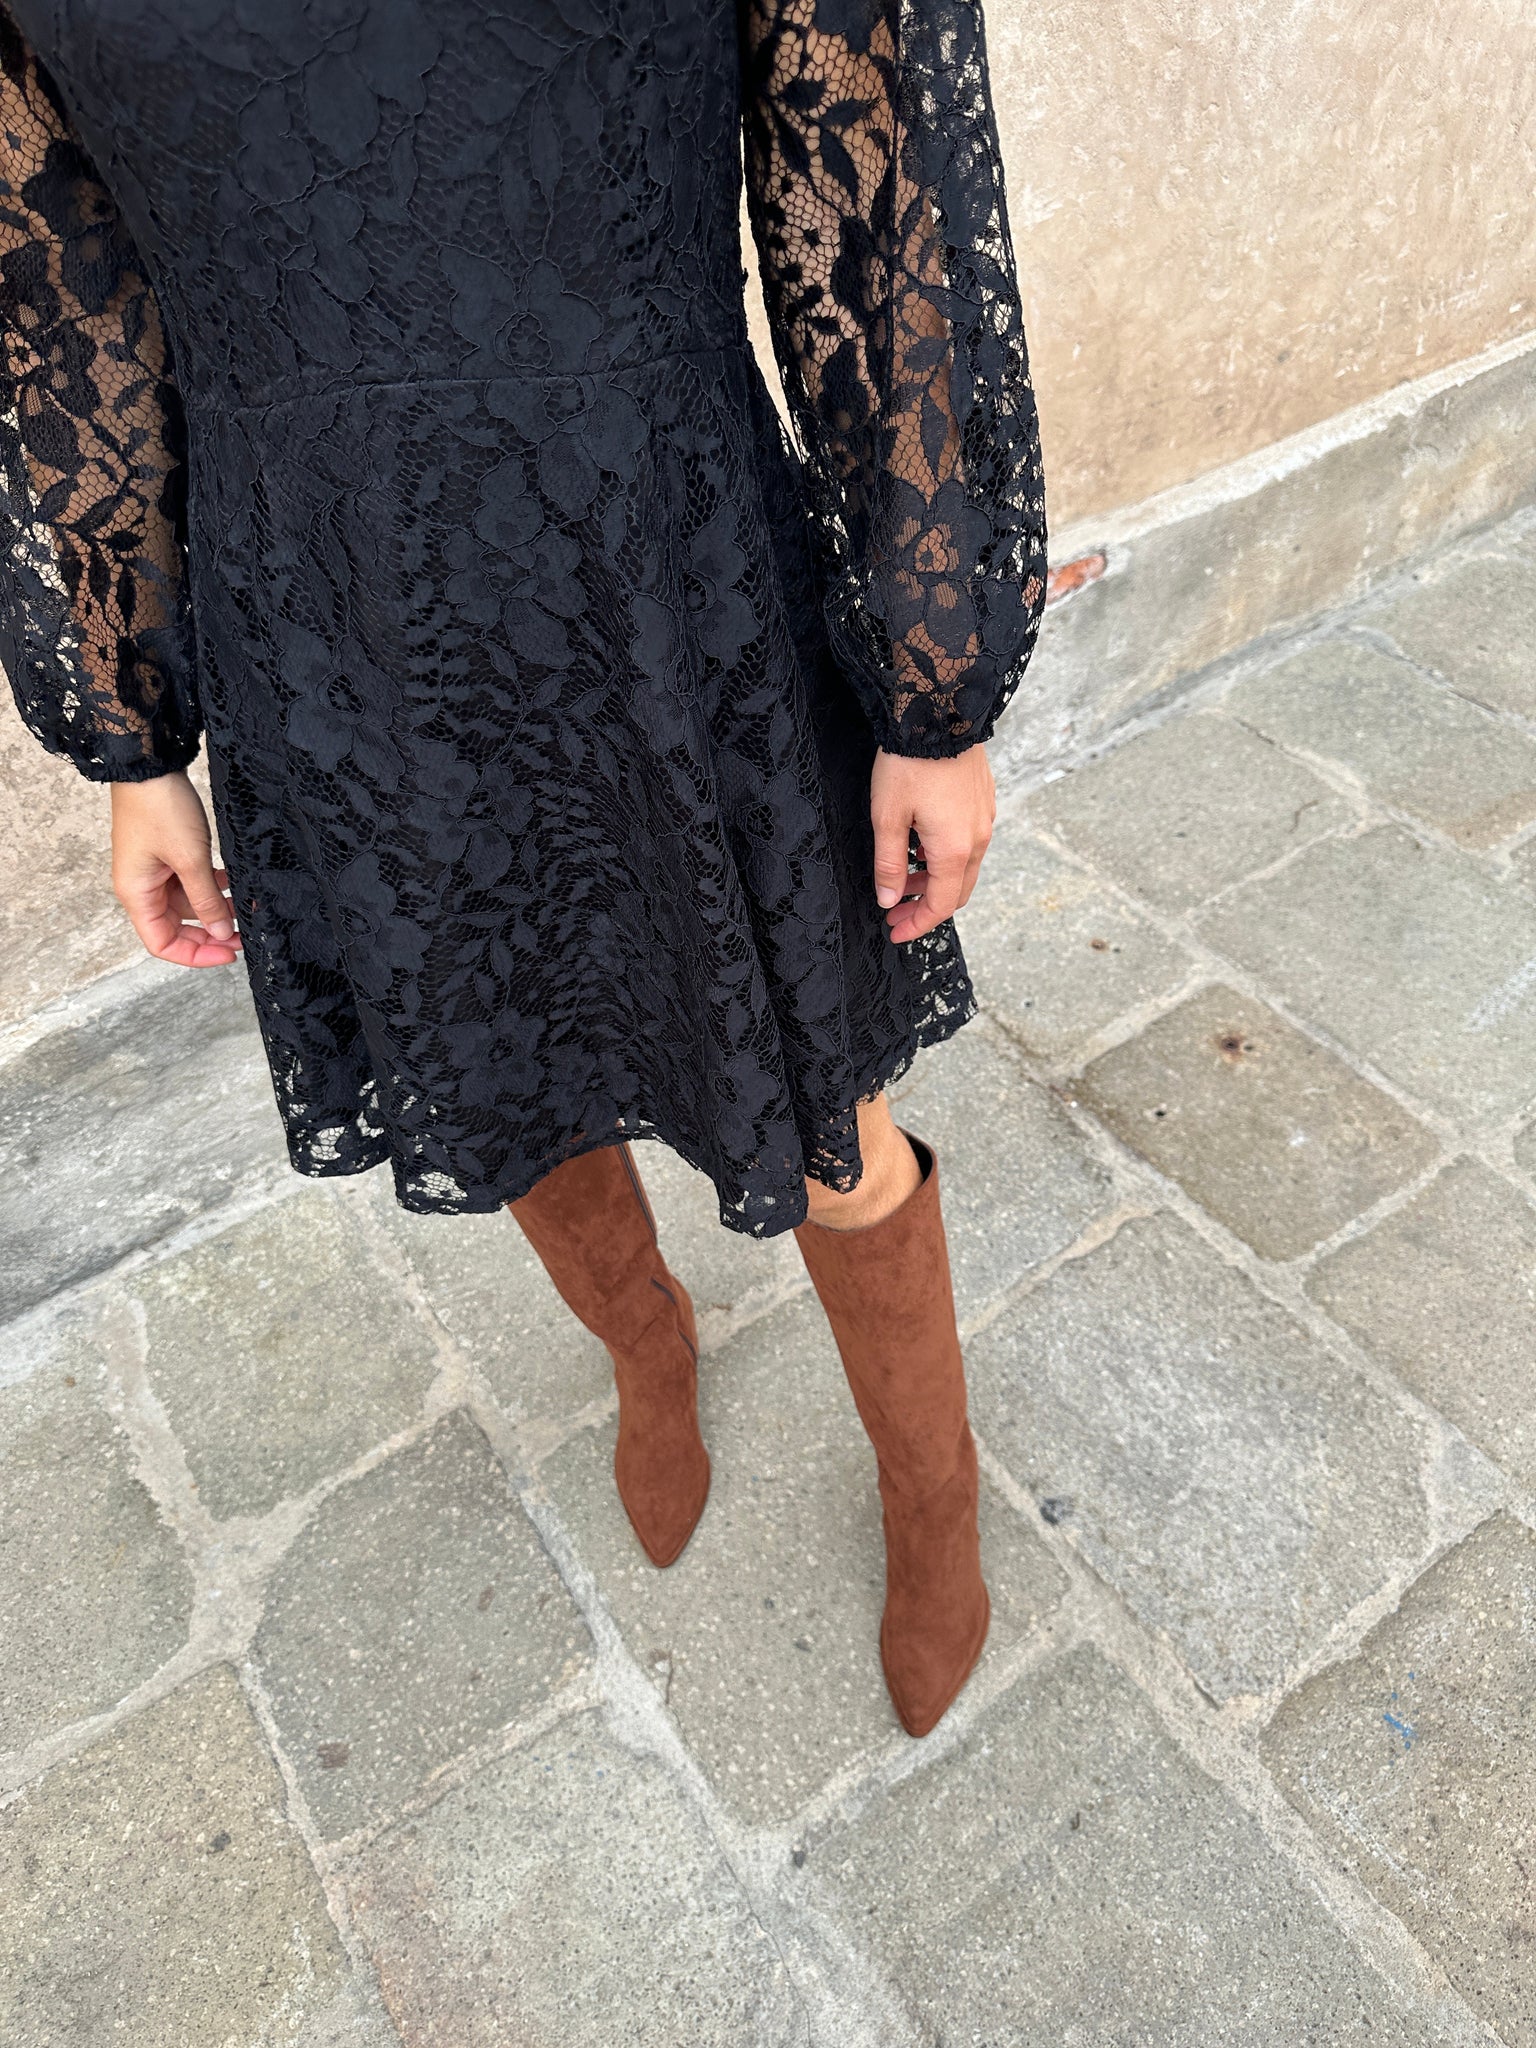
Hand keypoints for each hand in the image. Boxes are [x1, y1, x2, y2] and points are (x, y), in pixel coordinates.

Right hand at [110, 770, 241, 967]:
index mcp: (137, 895)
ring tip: (249, 906)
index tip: (229, 953)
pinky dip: (215, 885)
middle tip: (246, 934)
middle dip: (212, 933)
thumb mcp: (190, 860)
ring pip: (191, 903)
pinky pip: (194, 881)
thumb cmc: (159, 808)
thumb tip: (222, 933)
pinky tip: (237, 881)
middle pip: (179, 927)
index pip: (162, 944)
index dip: (196, 955)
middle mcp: (143, 887)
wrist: (152, 766)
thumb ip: (207, 900)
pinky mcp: (169, 855)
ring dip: (218, 907)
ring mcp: (156, 871)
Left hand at [870, 744, 995, 944]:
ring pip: (964, 866)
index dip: (918, 924)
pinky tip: (921, 845)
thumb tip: (889, 899)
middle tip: (895, 911)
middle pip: (956, 890)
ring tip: (903, 878)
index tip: (895, 932)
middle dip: (926, 906)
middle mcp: (978, 838)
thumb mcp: (887, 817)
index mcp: (955, 849)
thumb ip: (888, 863)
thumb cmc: (909, 763)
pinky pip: (969, 842)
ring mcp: (984, 818)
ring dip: (935, 880)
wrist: (940, 710)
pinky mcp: (983, 800)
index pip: (941, 905)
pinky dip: (946, 857)